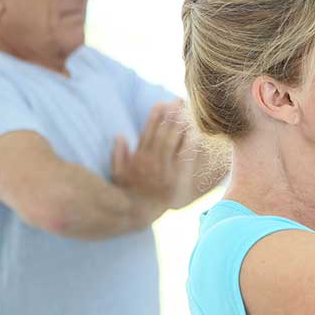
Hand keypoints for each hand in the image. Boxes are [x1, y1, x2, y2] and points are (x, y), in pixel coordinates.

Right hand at [111, 101, 188, 228]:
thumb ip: (119, 155)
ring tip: (187, 112)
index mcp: (138, 156)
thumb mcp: (118, 173)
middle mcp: (149, 161)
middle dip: (170, 116)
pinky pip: (182, 159)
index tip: (162, 103)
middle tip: (179, 101)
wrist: (136, 213)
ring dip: (178, 126)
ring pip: (171, 142)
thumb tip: (120, 136)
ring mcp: (162, 170)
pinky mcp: (173, 179)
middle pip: (161, 133)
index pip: (147, 131)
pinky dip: (188, 145)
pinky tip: (196, 133)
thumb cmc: (128, 192)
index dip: (155, 116)